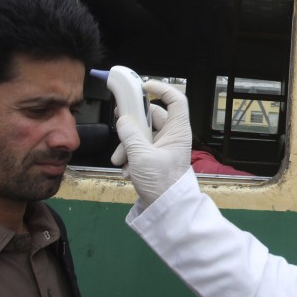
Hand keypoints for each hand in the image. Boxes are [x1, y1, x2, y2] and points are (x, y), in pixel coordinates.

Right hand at [111, 80, 191, 203]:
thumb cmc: (162, 183)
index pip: (176, 99)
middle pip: (150, 116)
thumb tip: (122, 120)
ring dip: (126, 144)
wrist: (165, 209)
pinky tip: (126, 169)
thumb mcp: (142, 156)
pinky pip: (138, 148)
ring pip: (141, 133)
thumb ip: (130, 134)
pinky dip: (129, 156)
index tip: (142, 86)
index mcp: (177, 130)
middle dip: (131, 124)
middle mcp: (171, 135)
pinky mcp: (153, 157)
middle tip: (118, 123)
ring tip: (121, 159)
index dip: (161, 88)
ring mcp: (162, 146)